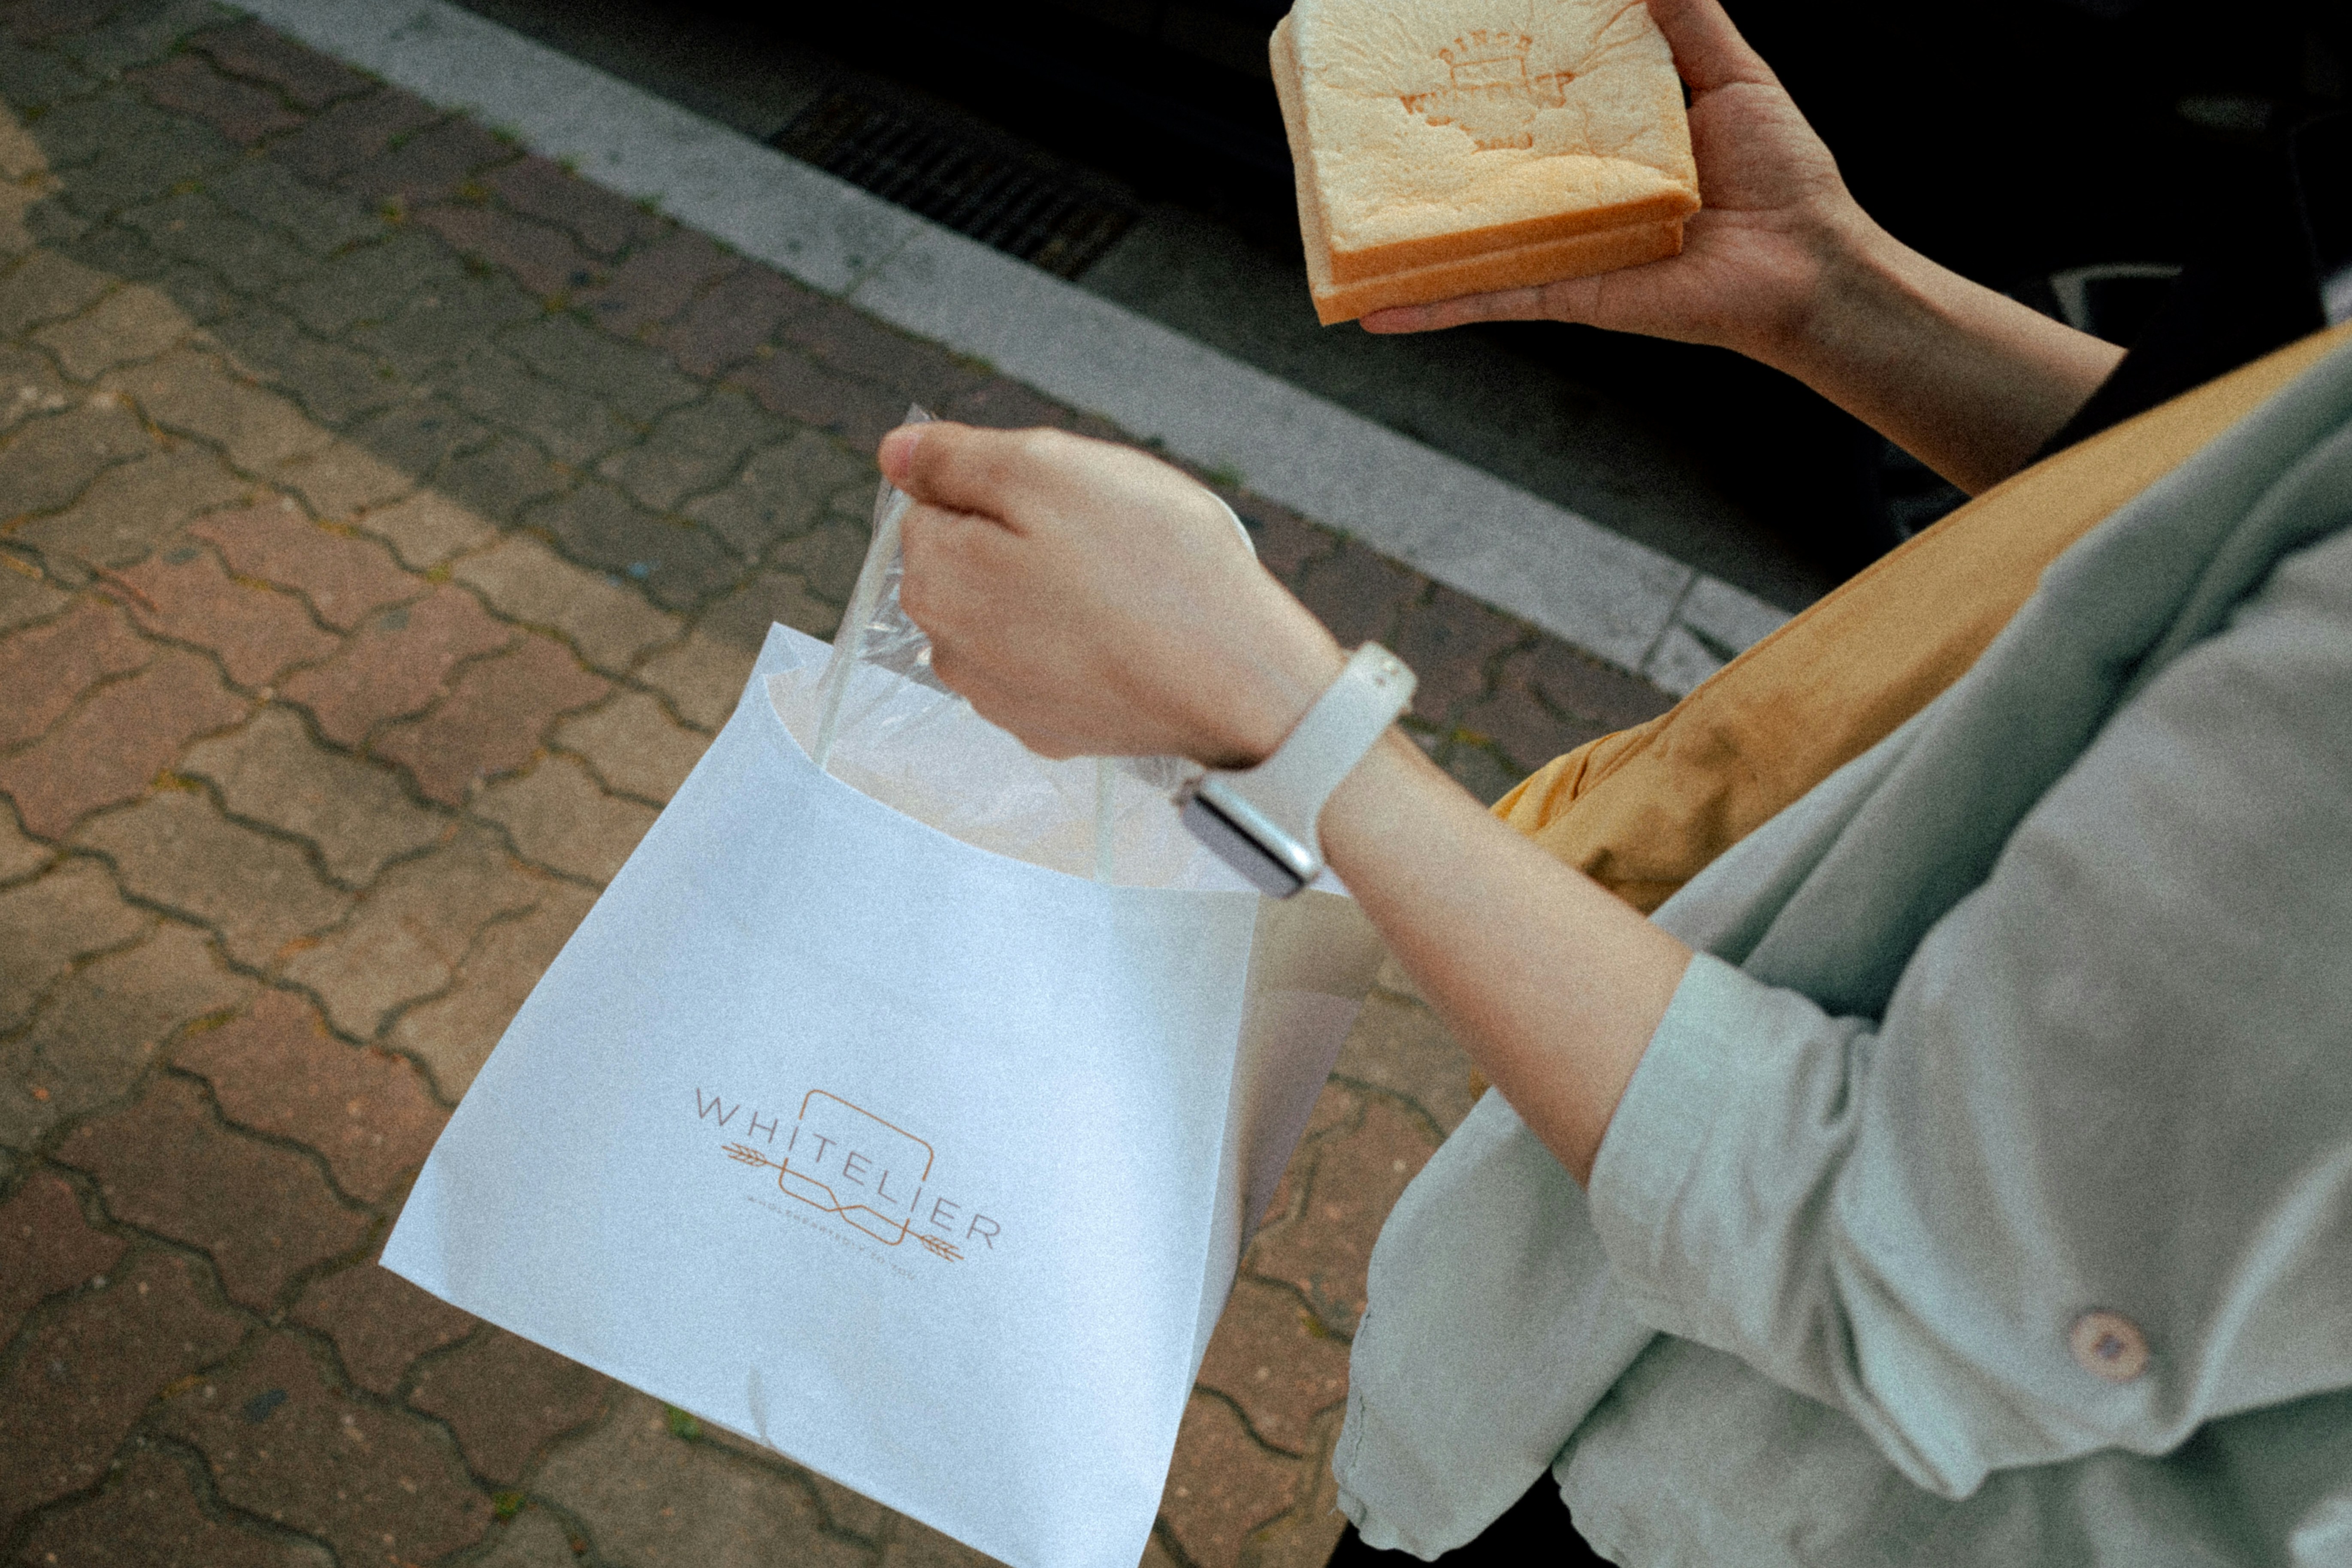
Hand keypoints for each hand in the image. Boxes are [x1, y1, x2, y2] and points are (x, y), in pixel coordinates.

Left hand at [878, 423, 1343, 766]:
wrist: (1239, 683)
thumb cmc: (1153, 566)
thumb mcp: (1049, 470)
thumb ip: (957, 458)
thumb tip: (895, 452)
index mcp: (936, 577)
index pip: (936, 503)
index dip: (1005, 487)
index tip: (1067, 501)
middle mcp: (949, 649)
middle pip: (972, 561)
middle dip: (1026, 540)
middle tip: (1104, 539)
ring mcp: (1001, 699)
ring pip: (1012, 612)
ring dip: (1055, 593)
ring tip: (1124, 589)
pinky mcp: (1052, 729)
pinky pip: (1052, 662)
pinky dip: (1083, 644)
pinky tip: (1130, 638)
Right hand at [1360, 0, 1858, 361]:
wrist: (1810, 267)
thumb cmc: (1786, 175)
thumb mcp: (1735, 76)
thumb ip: (1688, 21)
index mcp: (1614, 143)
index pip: (1536, 108)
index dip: (1491, 83)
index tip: (1448, 56)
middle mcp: (1581, 196)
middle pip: (1491, 176)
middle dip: (1433, 159)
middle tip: (1376, 127)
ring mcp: (1569, 249)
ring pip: (1475, 242)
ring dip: (1410, 242)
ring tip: (1346, 227)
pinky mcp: (1571, 296)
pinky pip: (1493, 299)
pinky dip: (1435, 307)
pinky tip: (1376, 310)